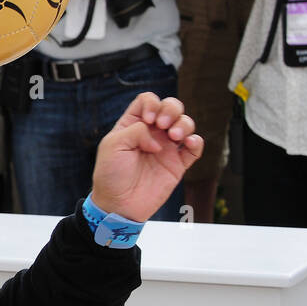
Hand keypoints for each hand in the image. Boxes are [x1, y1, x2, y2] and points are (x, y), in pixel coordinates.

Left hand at [91, 93, 202, 222]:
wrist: (119, 204)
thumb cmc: (110, 175)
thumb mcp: (113, 145)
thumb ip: (136, 131)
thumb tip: (157, 138)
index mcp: (133, 125)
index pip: (148, 101)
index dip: (152, 104)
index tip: (147, 120)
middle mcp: (151, 133)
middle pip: (171, 107)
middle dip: (171, 110)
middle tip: (162, 125)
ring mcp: (166, 148)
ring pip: (185, 124)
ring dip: (184, 125)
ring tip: (174, 136)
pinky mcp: (177, 164)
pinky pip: (194, 148)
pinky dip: (196, 142)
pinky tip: (189, 143)